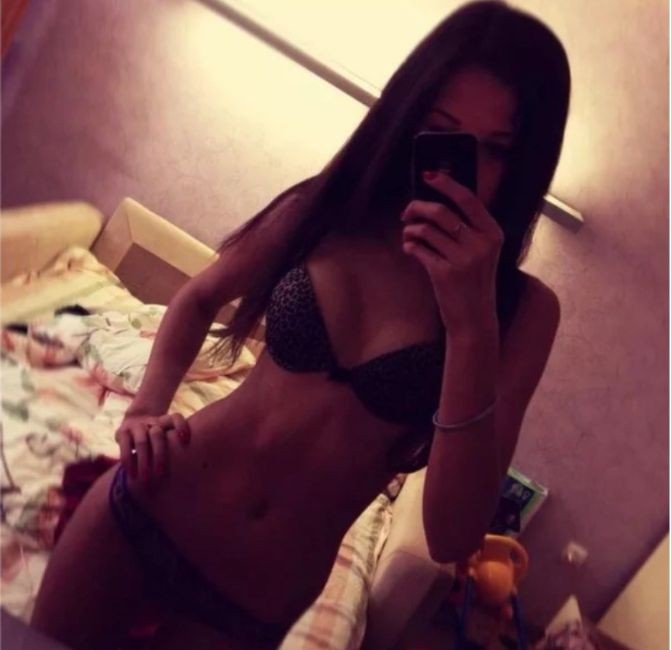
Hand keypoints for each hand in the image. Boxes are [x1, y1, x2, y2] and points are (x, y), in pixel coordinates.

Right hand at [114, 411, 190, 482]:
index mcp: (166, 421)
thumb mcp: (169, 434)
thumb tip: (193, 467)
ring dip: (143, 461)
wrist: (135, 420)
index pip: (175, 418)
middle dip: (159, 455)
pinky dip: (128, 460)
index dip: (181, 426)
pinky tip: (131, 473)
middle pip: (158, 435)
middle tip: (161, 474)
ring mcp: (137, 426)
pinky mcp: (123, 432)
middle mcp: (152, 422)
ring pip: (142, 442)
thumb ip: (179, 444)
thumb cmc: (158, 434)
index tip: (185, 441)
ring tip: (145, 479)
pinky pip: (125, 446)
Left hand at [400, 170, 502, 335]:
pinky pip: (418, 249)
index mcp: (493, 234)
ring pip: (425, 230)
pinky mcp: (444, 274)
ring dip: (410, 230)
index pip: (468, 199)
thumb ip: (467, 228)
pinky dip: (409, 245)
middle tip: (406, 212)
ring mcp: (463, 260)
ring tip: (409, 236)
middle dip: (417, 208)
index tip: (428, 175)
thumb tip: (435, 202)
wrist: (474, 318)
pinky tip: (410, 248)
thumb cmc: (473, 282)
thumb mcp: (481, 253)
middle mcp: (481, 245)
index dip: (446, 184)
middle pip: (441, 212)